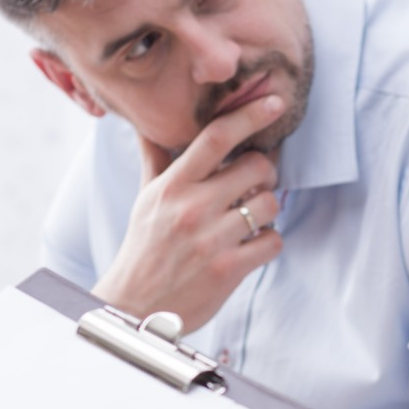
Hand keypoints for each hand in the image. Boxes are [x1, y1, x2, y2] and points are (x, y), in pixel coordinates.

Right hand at [95, 94, 286, 328]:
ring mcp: (211, 240)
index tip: (274, 102)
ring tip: (252, 218)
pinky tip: (253, 245)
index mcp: (172, 185)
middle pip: (256, 167)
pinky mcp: (228, 270)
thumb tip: (147, 123)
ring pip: (271, 205)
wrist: (134, 306)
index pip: (216, 137)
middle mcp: (192, 208)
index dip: (250, 115)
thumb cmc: (144, 247)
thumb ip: (155, 159)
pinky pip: (272, 242)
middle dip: (266, 171)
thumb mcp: (145, 199)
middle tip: (257, 183)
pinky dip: (269, 242)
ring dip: (269, 210)